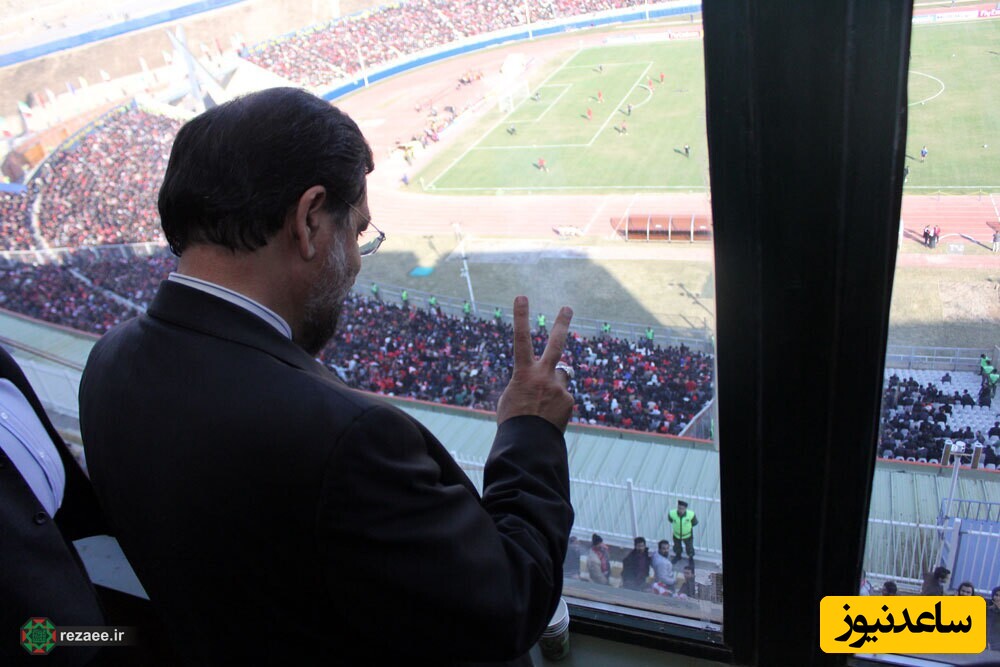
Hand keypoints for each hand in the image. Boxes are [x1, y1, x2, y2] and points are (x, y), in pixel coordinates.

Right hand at [496, 296, 574, 430]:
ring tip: (542, 405)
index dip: (521, 317)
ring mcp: (559, 387)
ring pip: (560, 378)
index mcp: (523, 373)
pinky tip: (548, 418)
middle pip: (555, 344)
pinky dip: (557, 405)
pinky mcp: (569, 400)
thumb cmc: (513, 422)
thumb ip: (526, 383)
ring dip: (554, 386)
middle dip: (561, 324)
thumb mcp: (511, 398)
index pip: (520, 339)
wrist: (528, 445)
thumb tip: (539, 382)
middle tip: (567, 308)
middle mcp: (543, 376)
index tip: (522, 296)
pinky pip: (563, 398)